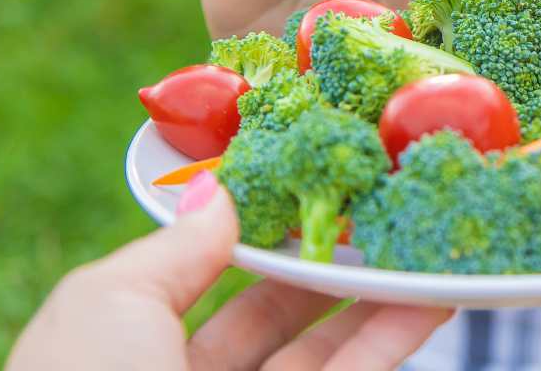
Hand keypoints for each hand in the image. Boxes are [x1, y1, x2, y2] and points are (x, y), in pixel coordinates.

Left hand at [7, 172, 451, 370]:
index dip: (262, 236)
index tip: (310, 189)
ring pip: (330, 350)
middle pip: (280, 316)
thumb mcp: (108, 302)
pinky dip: (395, 336)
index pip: (210, 280)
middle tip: (379, 209)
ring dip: (380, 297)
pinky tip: (432, 296)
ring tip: (423, 243)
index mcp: (131, 351)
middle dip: (330, 263)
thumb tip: (218, 190)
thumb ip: (174, 247)